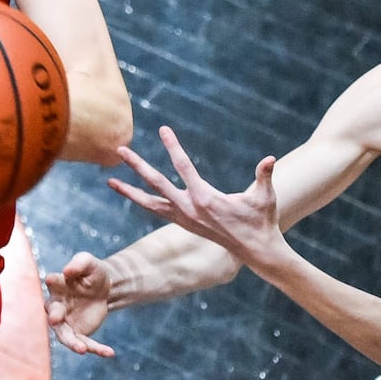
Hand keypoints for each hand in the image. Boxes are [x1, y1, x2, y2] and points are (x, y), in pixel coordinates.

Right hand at [44, 251, 115, 356]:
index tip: (51, 279)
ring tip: (82, 349)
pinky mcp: (79, 333)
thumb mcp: (89, 263)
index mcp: (59, 285)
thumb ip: (79, 263)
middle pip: (52, 312)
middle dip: (53, 316)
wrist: (105, 289)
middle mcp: (58, 306)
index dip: (52, 281)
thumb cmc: (92, 273)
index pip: (52, 282)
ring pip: (65, 335)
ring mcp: (66, 322)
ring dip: (72, 343)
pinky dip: (97, 349)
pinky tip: (109, 353)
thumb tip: (67, 271)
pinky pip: (86, 343)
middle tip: (54, 319)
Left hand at [111, 126, 283, 268]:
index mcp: (205, 199)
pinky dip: (143, 203)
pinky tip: (132, 196)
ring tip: (110, 181)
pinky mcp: (184, 224)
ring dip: (130, 192)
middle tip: (120, 150)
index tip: (162, 129)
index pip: (183, 167)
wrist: (255, 250)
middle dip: (138, 166)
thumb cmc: (262, 221)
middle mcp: (189, 209)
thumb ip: (265, 177)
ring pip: (150, 203)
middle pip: (156, 184)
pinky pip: (157, 211)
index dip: (173, 147)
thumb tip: (270, 159)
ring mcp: (184, 218)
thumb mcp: (266, 198)